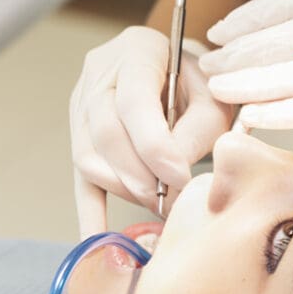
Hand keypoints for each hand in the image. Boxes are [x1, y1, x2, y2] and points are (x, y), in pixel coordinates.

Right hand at [70, 25, 231, 234]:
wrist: (177, 67)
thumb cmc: (200, 80)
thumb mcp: (214, 92)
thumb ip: (200, 128)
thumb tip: (174, 175)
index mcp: (136, 51)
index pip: (134, 103)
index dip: (154, 147)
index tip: (180, 179)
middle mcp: (98, 74)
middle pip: (105, 133)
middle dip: (140, 176)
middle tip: (172, 202)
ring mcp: (80, 104)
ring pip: (87, 157)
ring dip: (124, 189)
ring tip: (158, 204)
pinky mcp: (78, 135)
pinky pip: (78, 177)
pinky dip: (89, 212)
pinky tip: (97, 242)